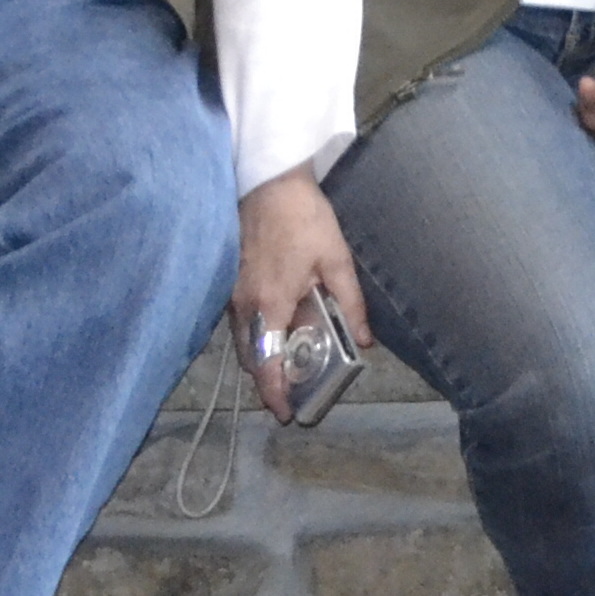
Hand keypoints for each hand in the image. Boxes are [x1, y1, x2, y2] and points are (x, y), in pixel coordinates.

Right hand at [234, 169, 366, 421]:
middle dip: (268, 380)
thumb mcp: (336, 259)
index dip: (273, 392)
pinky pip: (240, 322)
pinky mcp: (229, 280)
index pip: (265, 363)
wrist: (268, 182)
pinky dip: (255, 336)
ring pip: (243, 341)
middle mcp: (244, 304)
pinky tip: (277, 331)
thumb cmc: (304, 218)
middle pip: (251, 358)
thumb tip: (365, 340)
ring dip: (261, 358)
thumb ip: (350, 303)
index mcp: (270, 303)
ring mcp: (231, 292)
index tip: (285, 413)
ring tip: (288, 367)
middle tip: (292, 393)